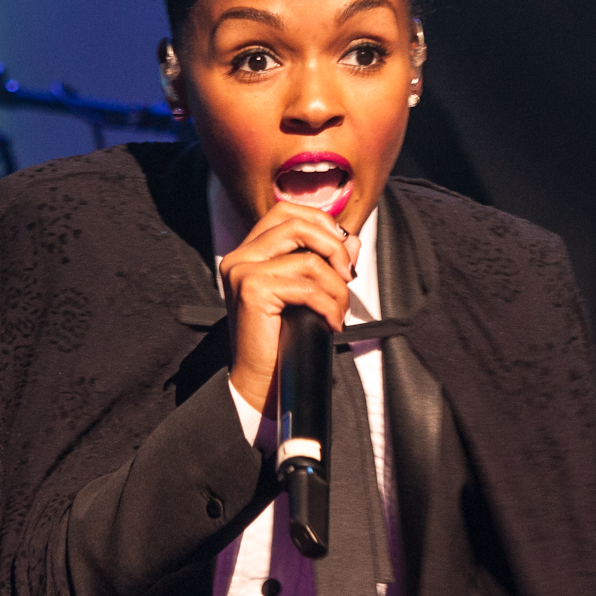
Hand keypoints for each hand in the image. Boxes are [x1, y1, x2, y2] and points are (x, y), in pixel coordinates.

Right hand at [220, 201, 360, 414]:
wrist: (260, 382)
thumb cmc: (282, 340)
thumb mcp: (308, 294)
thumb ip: (328, 264)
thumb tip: (355, 240)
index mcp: (249, 252)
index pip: (286, 213)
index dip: (321, 223)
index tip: (341, 252)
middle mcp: (240, 256)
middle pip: (297, 224)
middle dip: (334, 248)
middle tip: (348, 277)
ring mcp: (242, 271)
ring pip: (308, 258)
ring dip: (336, 287)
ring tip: (339, 311)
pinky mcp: (251, 290)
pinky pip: (307, 287)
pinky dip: (329, 306)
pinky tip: (331, 324)